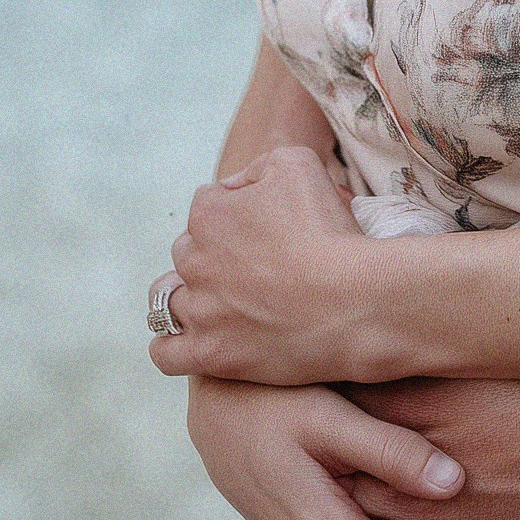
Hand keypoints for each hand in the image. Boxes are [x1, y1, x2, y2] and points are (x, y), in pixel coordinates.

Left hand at [151, 147, 374, 385]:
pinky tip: (196, 338)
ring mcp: (199, 311)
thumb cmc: (328, 232)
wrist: (353, 301)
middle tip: (254, 265)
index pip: (208, 204)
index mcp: (209, 214)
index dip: (238, 211)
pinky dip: (174, 345)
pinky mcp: (210, 355)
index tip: (268, 225)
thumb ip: (257, 167)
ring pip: (168, 299)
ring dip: (191, 295)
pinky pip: (166, 353)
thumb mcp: (298, 164)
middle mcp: (194, 261)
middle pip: (188, 251)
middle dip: (213, 254)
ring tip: (221, 302)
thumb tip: (235, 186)